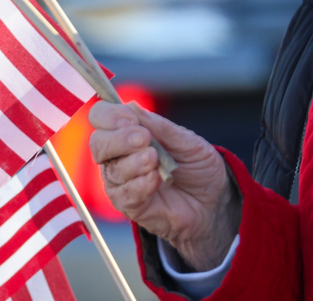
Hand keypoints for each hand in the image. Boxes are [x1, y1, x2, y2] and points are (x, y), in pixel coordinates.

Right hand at [88, 101, 240, 270]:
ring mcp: (122, 182)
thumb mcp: (187, 141)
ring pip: (111, 170)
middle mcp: (118, 156)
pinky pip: (123, 195)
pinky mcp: (130, 206)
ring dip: (132, 163)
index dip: (110, 115)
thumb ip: (160, 127)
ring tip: (154, 159)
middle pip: (98, 143)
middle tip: (143, 139)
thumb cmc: (197, 167)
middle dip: (119, 139)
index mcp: (128, 133)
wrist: (214, 201)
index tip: (131, 119)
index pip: (101, 117)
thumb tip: (132, 106)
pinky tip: (155, 179)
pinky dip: (138, 185)